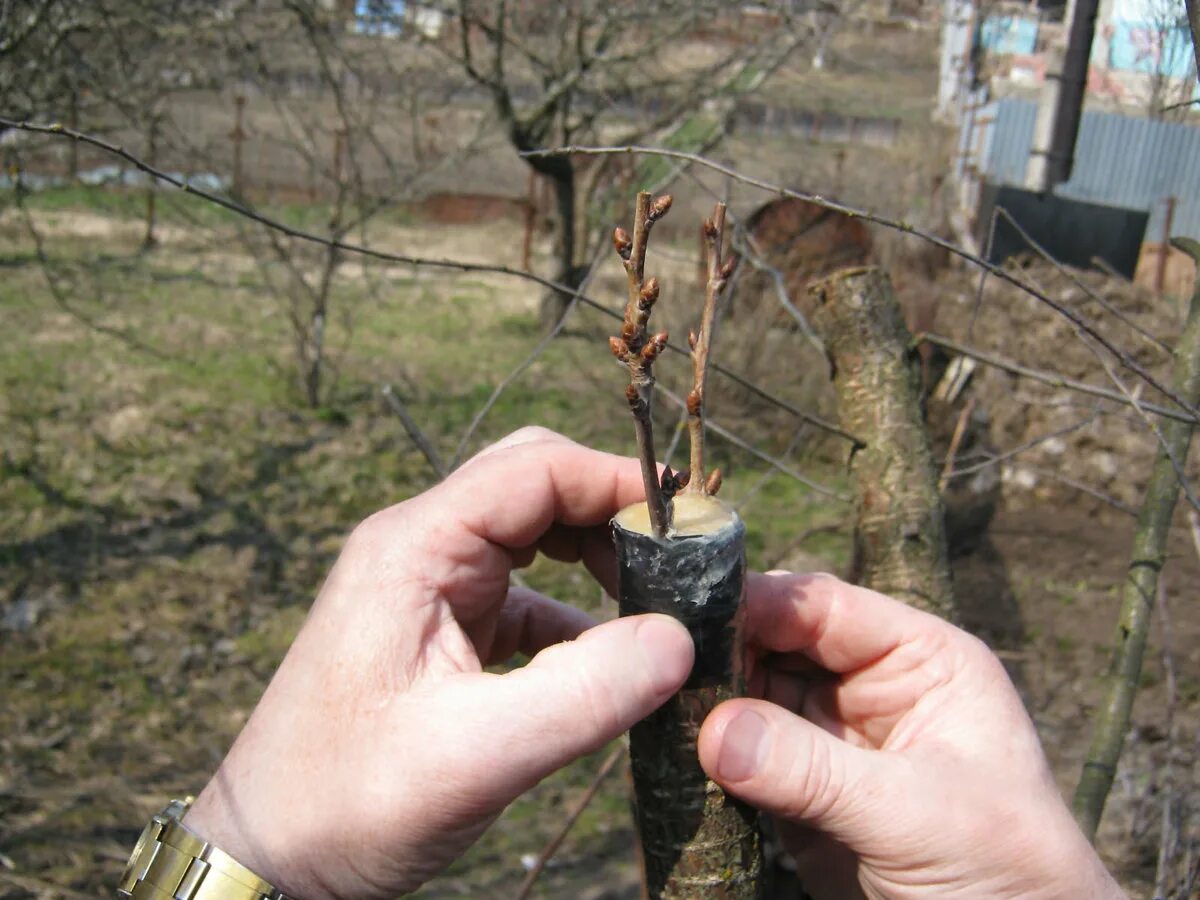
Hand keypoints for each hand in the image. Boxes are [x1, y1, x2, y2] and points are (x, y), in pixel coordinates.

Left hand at [185, 428, 692, 898]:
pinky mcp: (439, 629)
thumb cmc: (349, 803)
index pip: (534, 469)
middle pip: (533, 483)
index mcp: (414, 548)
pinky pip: (523, 595)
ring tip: (655, 604)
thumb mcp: (475, 754)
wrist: (269, 857)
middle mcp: (418, 549)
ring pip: (531, 533)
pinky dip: (575, 615)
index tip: (691, 518)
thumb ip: (585, 693)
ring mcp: (427, 588)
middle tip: (678, 559)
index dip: (618, 481)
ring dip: (595, 557)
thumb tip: (679, 638)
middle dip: (610, 510)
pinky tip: (610, 659)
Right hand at [698, 572, 1123, 899]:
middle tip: (658, 665)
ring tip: (655, 707)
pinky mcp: (801, 794)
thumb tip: (714, 730)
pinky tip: (672, 748)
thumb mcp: (915, 812)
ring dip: (706, 702)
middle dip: (721, 651)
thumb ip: (814, 769)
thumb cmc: (1004, 873)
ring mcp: (831, 740)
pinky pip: (741, 757)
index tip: (689, 610)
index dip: (758, 602)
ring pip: (749, 696)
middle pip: (776, 643)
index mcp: (920, 659)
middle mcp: (869, 687)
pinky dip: (707, 754)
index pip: (825, 607)